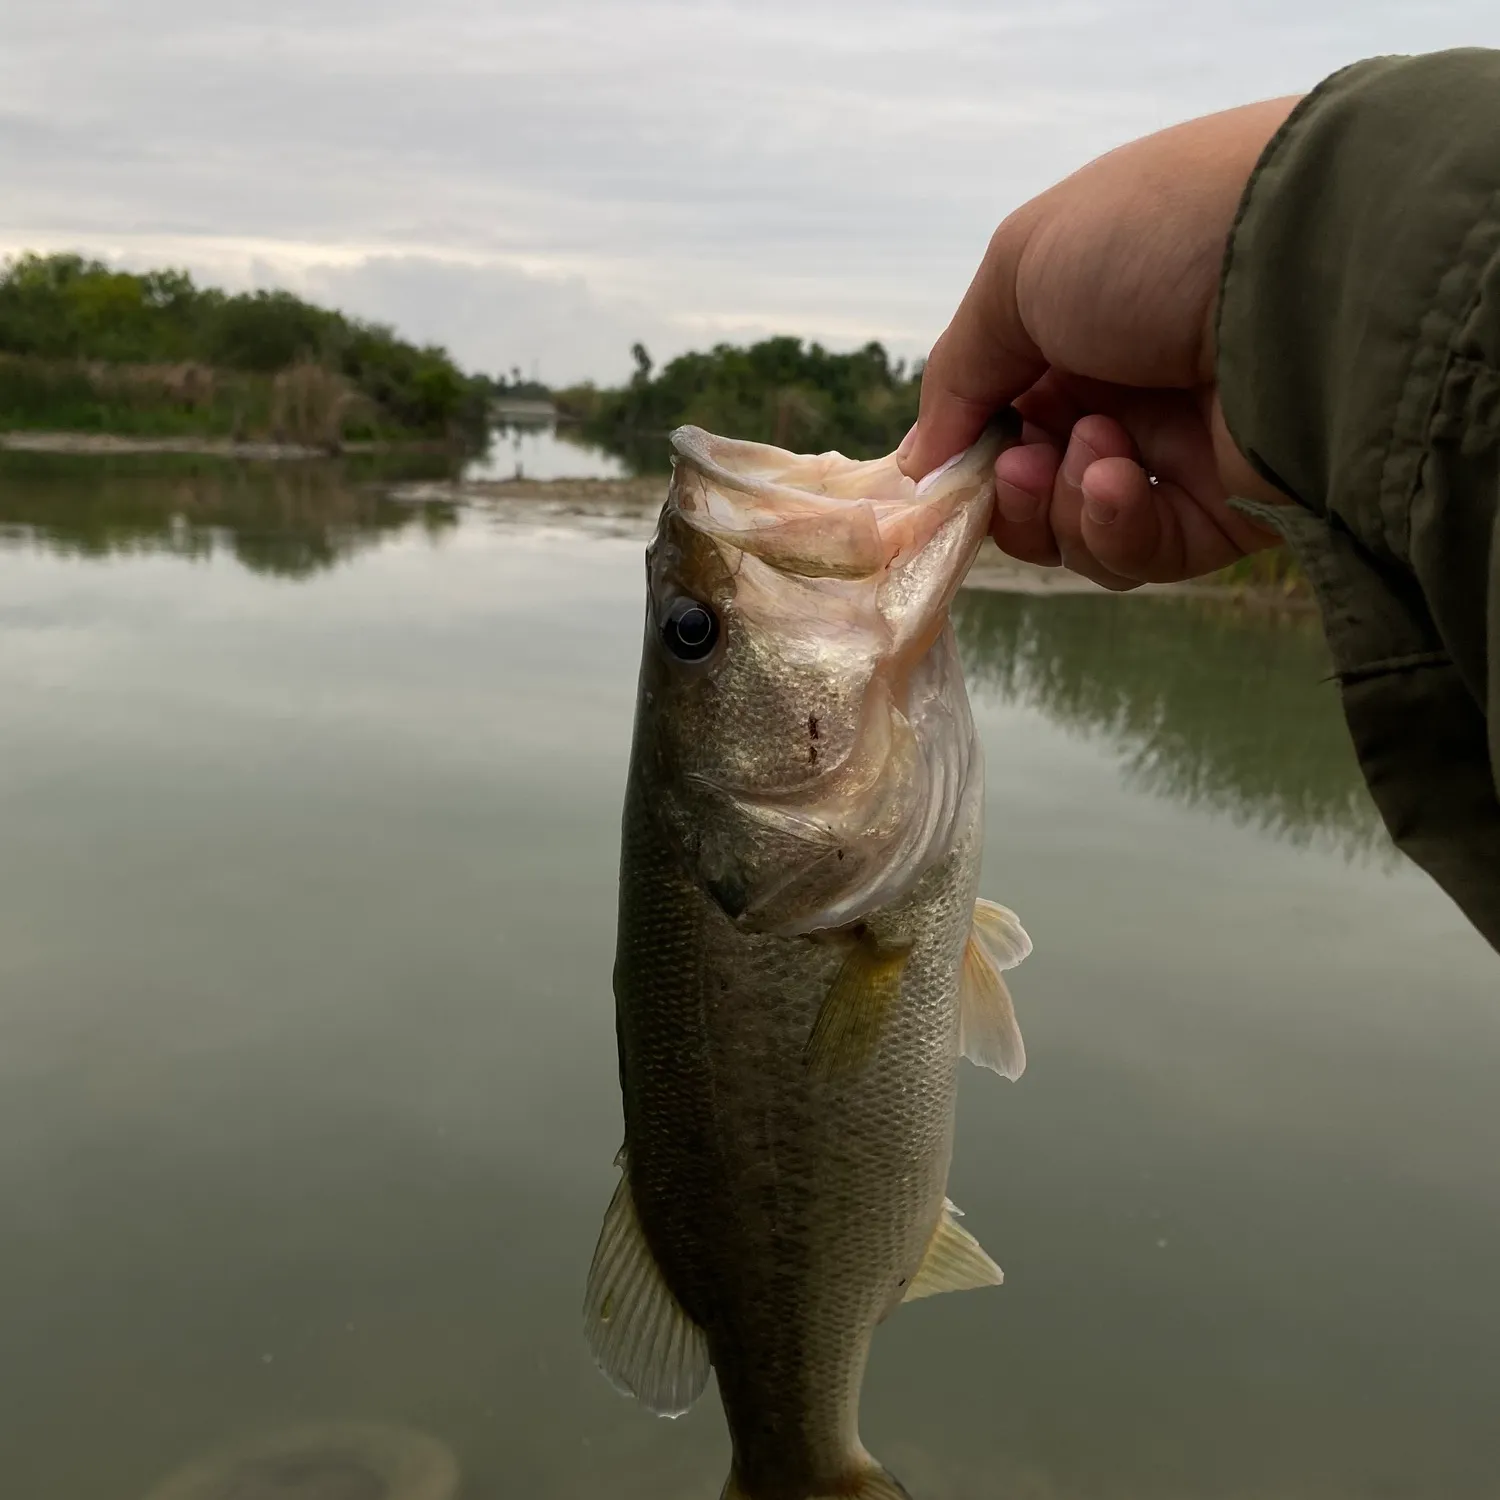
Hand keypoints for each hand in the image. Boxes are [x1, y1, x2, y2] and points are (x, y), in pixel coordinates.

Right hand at [899, 98, 1299, 588]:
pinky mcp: (1223, 513)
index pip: (1001, 412)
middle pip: (1031, 485)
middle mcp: (1126, 389)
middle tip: (1019, 467)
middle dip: (1009, 489)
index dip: (967, 448)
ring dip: (1060, 503)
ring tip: (1091, 453)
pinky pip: (1139, 552)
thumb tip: (922, 462)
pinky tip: (1123, 480)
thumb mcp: (1017, 269)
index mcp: (1079, 325)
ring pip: (1075, 530)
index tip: (942, 472)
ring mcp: (1175, 454)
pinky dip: (1113, 526)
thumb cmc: (1148, 239)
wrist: (1298, 268)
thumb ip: (957, 371)